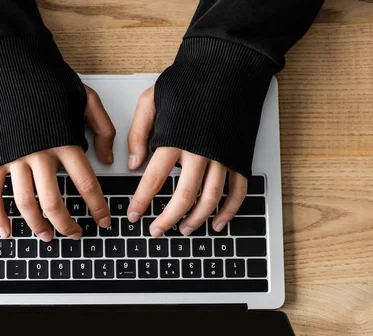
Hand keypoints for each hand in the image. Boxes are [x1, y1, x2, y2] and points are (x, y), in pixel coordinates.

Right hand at [0, 86, 114, 240]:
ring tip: (46, 236)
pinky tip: (6, 230)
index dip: (97, 208)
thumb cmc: (48, 79)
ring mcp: (14, 158)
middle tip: (75, 234)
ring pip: (26, 203)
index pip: (87, 185)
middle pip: (55, 202)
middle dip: (67, 225)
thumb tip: (109, 159)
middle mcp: (40, 155)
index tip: (103, 221)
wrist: (10, 64)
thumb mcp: (86, 99)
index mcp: (65, 142)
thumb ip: (103, 129)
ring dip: (37, 226)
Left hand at [127, 86, 247, 236]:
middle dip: (168, 219)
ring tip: (184, 230)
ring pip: (211, 199)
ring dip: (197, 219)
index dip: (142, 201)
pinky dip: (230, 210)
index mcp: (175, 140)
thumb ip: (138, 133)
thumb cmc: (187, 82)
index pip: (153, 180)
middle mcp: (200, 152)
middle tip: (156, 231)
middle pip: (183, 196)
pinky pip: (238, 191)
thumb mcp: (151, 100)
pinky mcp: (239, 156)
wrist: (227, 67)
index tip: (133, 215)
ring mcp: (223, 156)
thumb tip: (133, 165)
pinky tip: (218, 222)